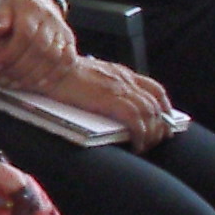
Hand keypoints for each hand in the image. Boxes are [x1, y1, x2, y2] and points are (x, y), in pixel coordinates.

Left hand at [0, 0, 77, 84]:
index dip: (10, 53)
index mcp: (32, 10)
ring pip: (54, 58)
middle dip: (21, 69)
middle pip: (39, 49)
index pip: (24, 35)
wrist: (41, 2)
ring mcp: (62, 32)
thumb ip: (0, 19)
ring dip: (35, 75)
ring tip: (18, 85)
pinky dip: (54, 75)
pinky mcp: (70, 42)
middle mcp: (50, 21)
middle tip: (5, 81)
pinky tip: (39, 85)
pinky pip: (68, 61)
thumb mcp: (5, 8)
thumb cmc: (18, 10)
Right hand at [45, 54, 175, 147]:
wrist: (50, 68)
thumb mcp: (89, 77)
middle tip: (158, 140)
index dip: (164, 108)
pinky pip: (136, 121)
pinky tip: (136, 146)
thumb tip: (111, 105)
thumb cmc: (61, 74)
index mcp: (120, 73)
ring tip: (146, 146)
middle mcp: (125, 79)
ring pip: (150, 114)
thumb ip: (104, 87)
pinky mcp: (111, 99)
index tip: (164, 121)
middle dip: (161, 125)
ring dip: (152, 133)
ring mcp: (119, 88)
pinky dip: (140, 135)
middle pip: (156, 104)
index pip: (154, 89)